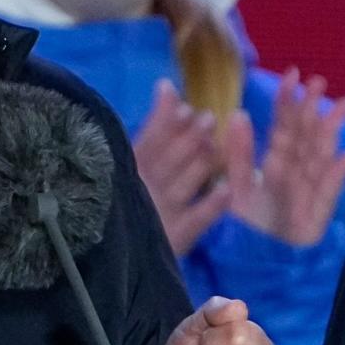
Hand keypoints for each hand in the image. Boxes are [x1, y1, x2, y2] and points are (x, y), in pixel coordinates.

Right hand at [133, 79, 231, 255]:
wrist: (118, 259)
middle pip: (169, 159)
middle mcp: (143, 188)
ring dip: (201, 162)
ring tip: (216, 144)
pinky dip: (211, 204)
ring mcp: (160, 213)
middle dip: (189, 138)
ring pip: (184, 182)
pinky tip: (226, 189)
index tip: (185, 110)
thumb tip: (166, 84)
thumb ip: (155, 125)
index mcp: (129, 169)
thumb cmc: (135, 196)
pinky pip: (197, 219)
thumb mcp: (138, 158)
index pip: (149, 142)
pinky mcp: (176, 237)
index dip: (167, 125)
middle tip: (208, 121)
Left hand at [225, 68, 344, 244]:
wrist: (255, 258)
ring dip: (332, 130)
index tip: (293, 74)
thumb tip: (238, 114)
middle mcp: (296, 169)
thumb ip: (239, 152)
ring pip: (322, 154)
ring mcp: (310, 187)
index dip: (288, 101)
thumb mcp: (236, 184)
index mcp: (276, 160)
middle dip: (313, 107)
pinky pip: (329, 189)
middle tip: (318, 81)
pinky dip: (340, 173)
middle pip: (306, 134)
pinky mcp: (318, 210)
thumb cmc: (247, 221)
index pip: (283, 125)